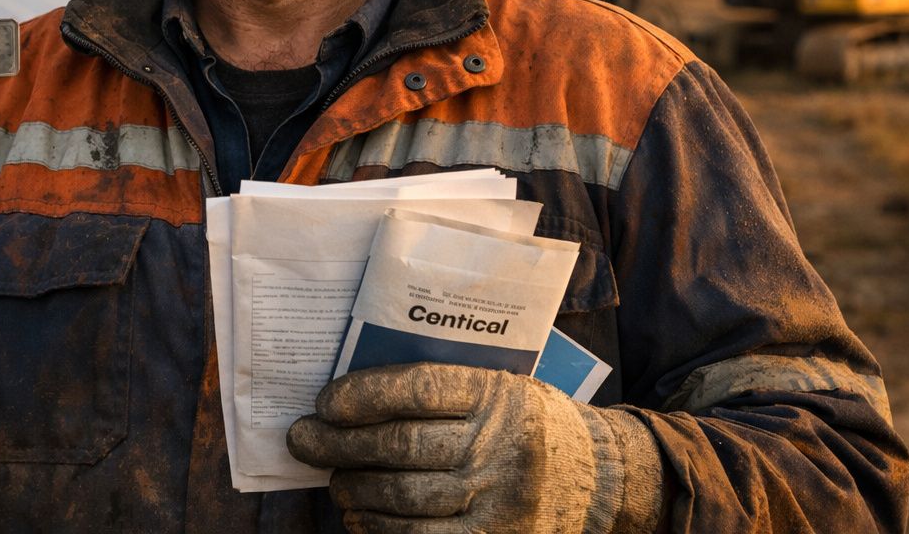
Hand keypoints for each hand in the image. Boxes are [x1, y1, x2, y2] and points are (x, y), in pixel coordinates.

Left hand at [287, 364, 663, 533]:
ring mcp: (501, 501)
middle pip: (402, 447)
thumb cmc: (530, 424)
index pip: (420, 389)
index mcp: (499, 395)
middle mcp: (500, 447)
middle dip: (339, 446)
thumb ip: (444, 390)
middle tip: (304, 440)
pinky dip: (381, 532)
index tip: (324, 402)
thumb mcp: (502, 388)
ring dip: (355, 491)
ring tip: (335, 482)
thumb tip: (354, 398)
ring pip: (405, 501)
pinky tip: (361, 519)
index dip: (364, 394)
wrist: (604, 477)